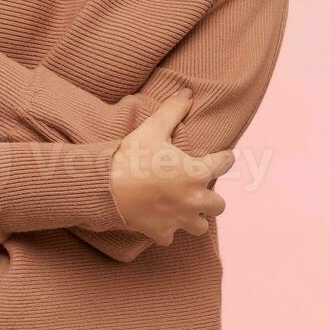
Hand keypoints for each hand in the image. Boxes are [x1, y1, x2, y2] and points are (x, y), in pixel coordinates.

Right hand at [108, 89, 232, 245]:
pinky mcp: (162, 233)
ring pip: (201, 226)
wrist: (105, 188)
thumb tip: (187, 92)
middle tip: (198, 187)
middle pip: (219, 204)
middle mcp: (194, 199)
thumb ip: (173, 110)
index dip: (224, 157)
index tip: (224, 156)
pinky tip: (160, 221)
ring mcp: (179, 219)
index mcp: (197, 173)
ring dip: (196, 217)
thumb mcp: (152, 129)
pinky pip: (171, 237)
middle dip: (211, 196)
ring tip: (185, 207)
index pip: (225, 164)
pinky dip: (168, 231)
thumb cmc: (131, 157)